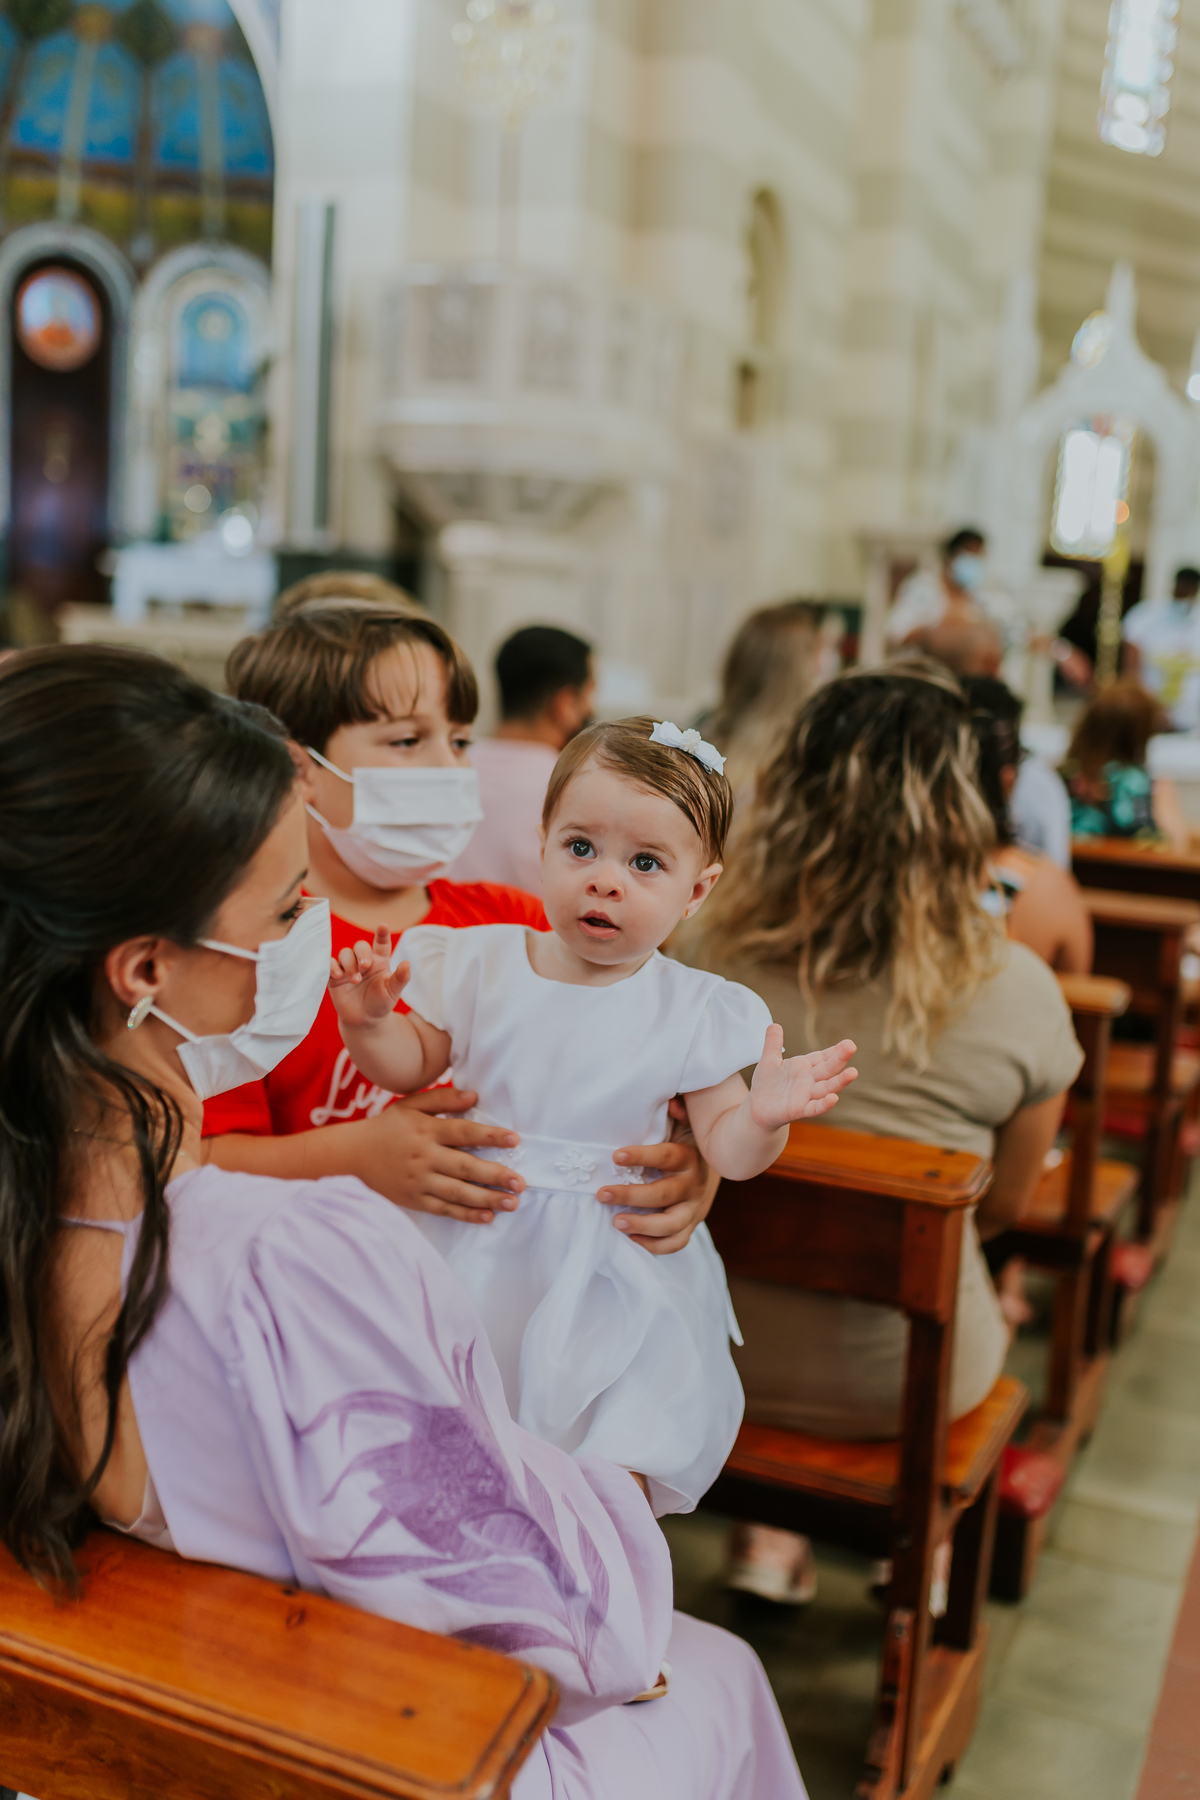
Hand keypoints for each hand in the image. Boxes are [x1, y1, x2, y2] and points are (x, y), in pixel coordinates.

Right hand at [329, 925, 409, 1025]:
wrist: (364, 1021)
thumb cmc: (381, 1004)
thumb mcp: (393, 992)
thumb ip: (400, 978)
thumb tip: (407, 963)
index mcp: (380, 961)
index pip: (381, 943)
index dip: (382, 934)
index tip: (383, 925)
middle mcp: (363, 961)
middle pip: (359, 945)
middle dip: (361, 953)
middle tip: (365, 966)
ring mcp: (348, 967)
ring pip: (345, 953)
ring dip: (349, 964)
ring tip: (354, 980)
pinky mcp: (335, 977)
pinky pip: (329, 963)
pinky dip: (332, 966)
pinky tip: (339, 975)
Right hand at [352, 1087, 526, 1221]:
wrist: (351, 1156)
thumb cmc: (387, 1127)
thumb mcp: (411, 1105)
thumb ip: (443, 1099)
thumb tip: (475, 1097)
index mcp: (426, 1131)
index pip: (463, 1132)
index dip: (490, 1135)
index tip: (514, 1139)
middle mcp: (424, 1157)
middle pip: (465, 1166)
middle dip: (495, 1175)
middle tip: (521, 1182)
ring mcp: (419, 1181)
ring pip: (457, 1192)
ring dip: (487, 1199)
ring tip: (512, 1203)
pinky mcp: (414, 1200)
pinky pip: (444, 1209)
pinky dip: (466, 1215)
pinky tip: (487, 1216)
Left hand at [597, 1125, 715, 1255]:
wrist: (725, 1165)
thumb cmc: (689, 1142)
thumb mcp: (687, 1125)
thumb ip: (679, 1113)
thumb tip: (671, 1102)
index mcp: (689, 1157)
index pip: (666, 1156)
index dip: (642, 1156)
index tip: (615, 1156)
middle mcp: (693, 1185)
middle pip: (663, 1195)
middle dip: (631, 1196)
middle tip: (602, 1194)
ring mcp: (694, 1209)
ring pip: (671, 1225)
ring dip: (642, 1226)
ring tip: (615, 1222)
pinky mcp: (691, 1225)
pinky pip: (676, 1242)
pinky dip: (654, 1245)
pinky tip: (631, 1238)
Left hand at [748, 1027, 857, 1133]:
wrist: (757, 1107)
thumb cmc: (767, 1083)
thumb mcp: (769, 1060)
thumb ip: (772, 1044)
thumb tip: (774, 1024)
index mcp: (805, 1066)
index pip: (824, 1057)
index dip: (836, 1051)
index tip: (848, 1043)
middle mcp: (810, 1080)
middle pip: (828, 1069)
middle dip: (840, 1058)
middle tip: (852, 1047)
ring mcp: (807, 1095)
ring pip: (827, 1087)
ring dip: (840, 1081)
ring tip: (853, 1072)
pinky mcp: (800, 1110)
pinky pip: (815, 1107)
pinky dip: (824, 1104)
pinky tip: (833, 1098)